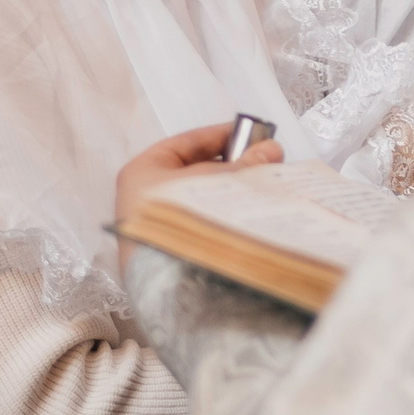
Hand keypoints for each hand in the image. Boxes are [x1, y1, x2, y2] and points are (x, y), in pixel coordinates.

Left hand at [115, 121, 283, 270]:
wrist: (170, 281)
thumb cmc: (185, 217)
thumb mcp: (216, 181)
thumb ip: (243, 165)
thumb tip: (271, 149)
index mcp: (142, 171)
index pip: (186, 143)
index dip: (222, 135)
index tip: (253, 133)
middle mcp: (144, 197)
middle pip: (194, 172)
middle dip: (231, 166)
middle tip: (264, 162)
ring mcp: (156, 226)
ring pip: (199, 199)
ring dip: (230, 192)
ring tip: (263, 187)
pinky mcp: (170, 251)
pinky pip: (200, 223)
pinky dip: (222, 215)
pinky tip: (249, 214)